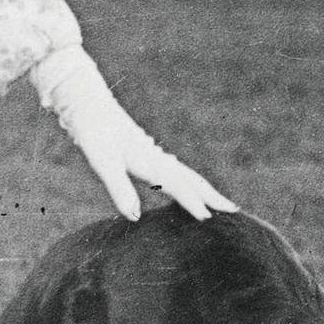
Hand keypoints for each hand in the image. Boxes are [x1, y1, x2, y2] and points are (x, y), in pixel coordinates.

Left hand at [31, 44, 236, 221]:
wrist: (88, 105)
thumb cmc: (94, 134)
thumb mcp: (103, 162)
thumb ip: (118, 188)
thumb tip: (134, 216)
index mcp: (150, 161)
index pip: (177, 185)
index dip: (192, 201)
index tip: (208, 218)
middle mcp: (157, 158)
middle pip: (191, 178)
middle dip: (212, 195)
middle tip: (235, 211)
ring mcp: (154, 155)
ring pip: (186, 175)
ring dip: (204, 189)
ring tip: (221, 203)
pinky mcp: (148, 153)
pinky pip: (176, 172)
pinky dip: (189, 182)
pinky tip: (187, 187)